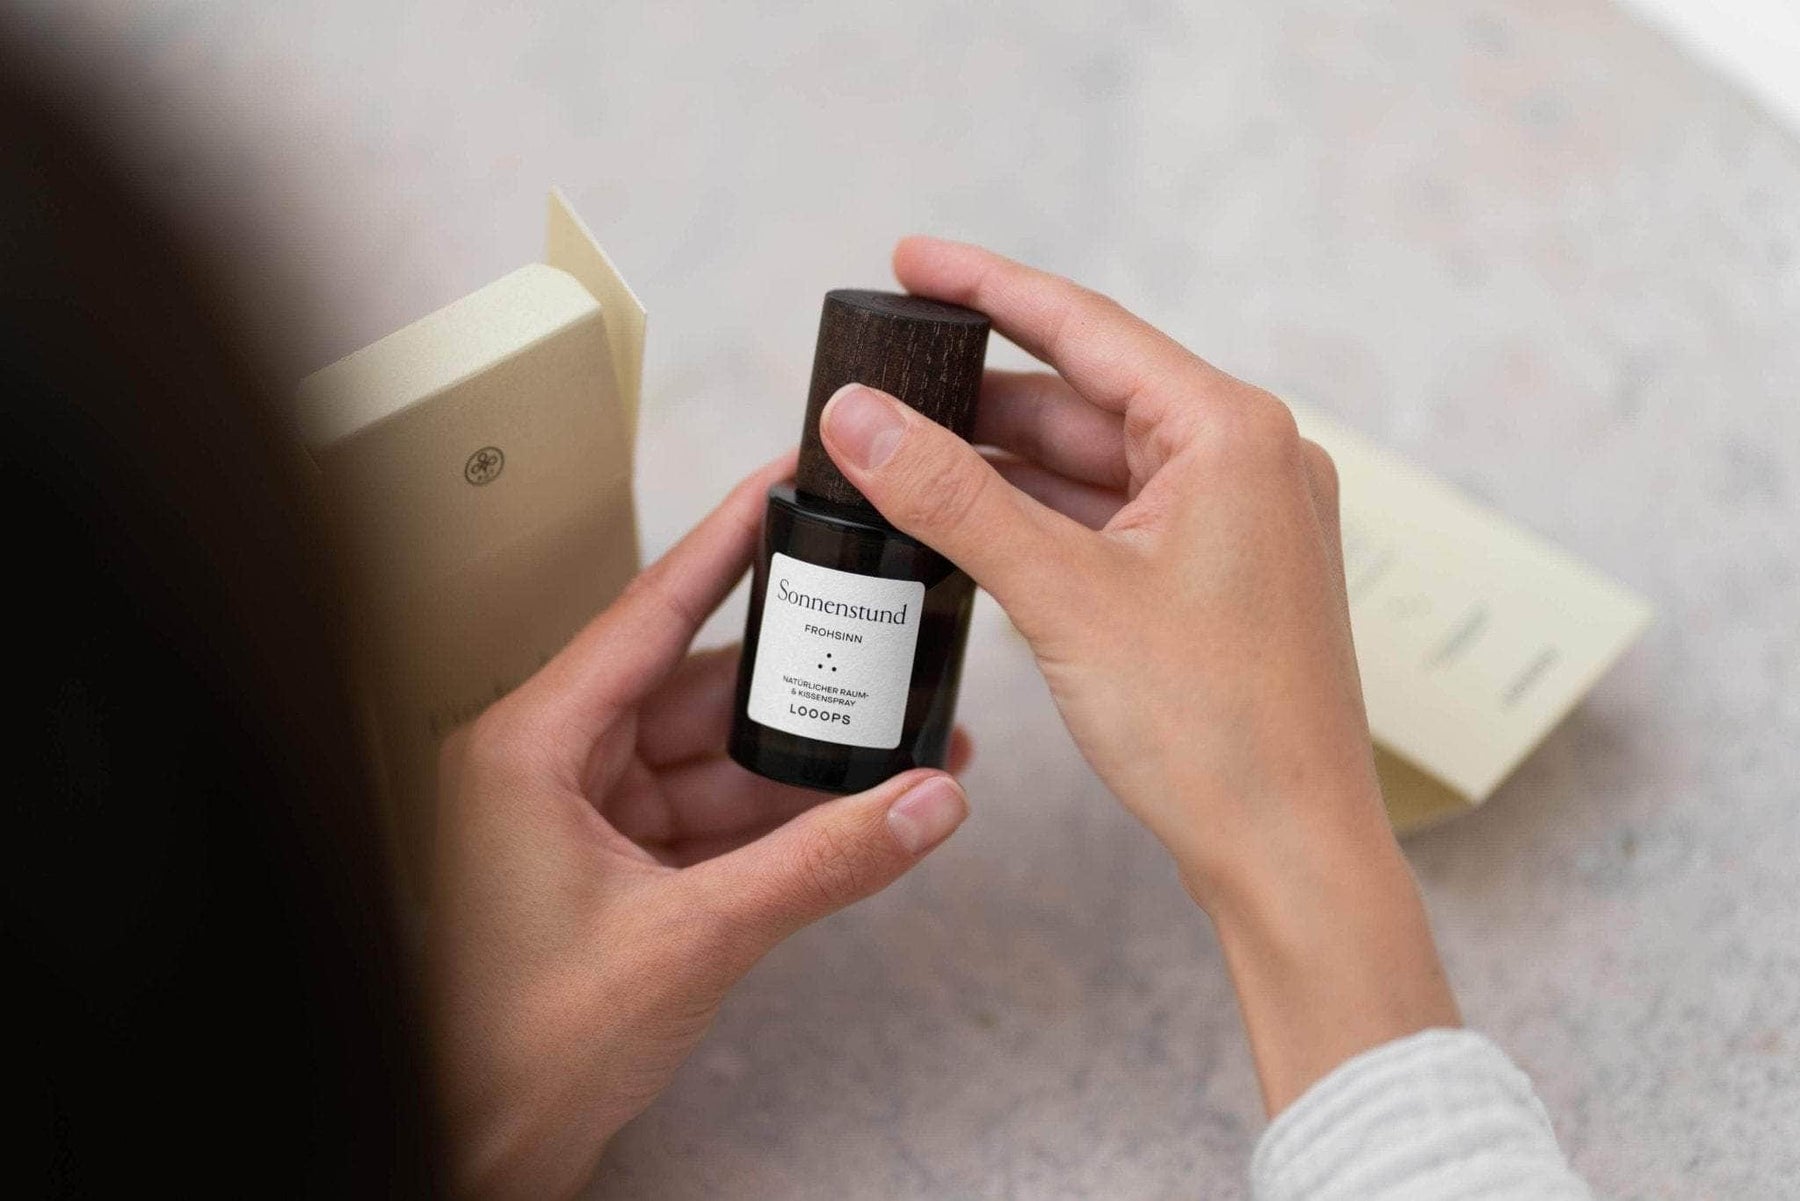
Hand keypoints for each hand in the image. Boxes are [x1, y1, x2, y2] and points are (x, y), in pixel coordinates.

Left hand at [426, 454, 971, 1198]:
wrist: (477, 1144)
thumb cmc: (519, 1047)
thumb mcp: (691, 940)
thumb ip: (820, 867)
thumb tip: (922, 804)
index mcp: (532, 747)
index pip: (647, 615)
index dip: (723, 545)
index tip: (780, 486)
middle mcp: (552, 764)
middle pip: (696, 687)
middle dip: (798, 678)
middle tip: (880, 631)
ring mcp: (583, 817)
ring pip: (711, 757)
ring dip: (800, 759)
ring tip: (899, 735)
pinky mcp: (613, 867)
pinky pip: (709, 818)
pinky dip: (777, 819)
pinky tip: (855, 808)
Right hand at [818, 238, 1458, 1113]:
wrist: (1291, 854)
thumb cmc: (1214, 730)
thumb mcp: (1062, 596)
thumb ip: (951, 498)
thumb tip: (858, 419)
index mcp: (1231, 433)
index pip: (1086, 327)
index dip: (985, 288)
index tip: (909, 261)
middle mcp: (1246, 460)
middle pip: (1085, 395)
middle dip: (978, 394)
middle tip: (879, 382)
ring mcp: (1236, 521)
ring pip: (1094, 462)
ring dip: (1003, 461)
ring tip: (899, 452)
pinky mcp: (1216, 577)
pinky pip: (1112, 518)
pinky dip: (1041, 517)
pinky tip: (968, 521)